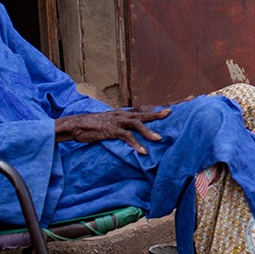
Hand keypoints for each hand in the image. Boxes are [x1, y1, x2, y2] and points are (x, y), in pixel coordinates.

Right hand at [54, 107, 171, 154]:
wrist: (76, 125)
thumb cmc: (96, 126)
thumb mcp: (114, 123)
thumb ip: (126, 126)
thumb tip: (138, 132)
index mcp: (126, 113)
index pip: (147, 108)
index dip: (162, 106)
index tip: (177, 102)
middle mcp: (124, 114)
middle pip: (146, 113)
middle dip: (160, 113)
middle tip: (173, 113)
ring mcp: (118, 121)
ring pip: (137, 124)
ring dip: (148, 132)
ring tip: (159, 139)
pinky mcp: (111, 130)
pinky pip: (125, 136)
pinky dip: (135, 144)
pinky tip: (142, 151)